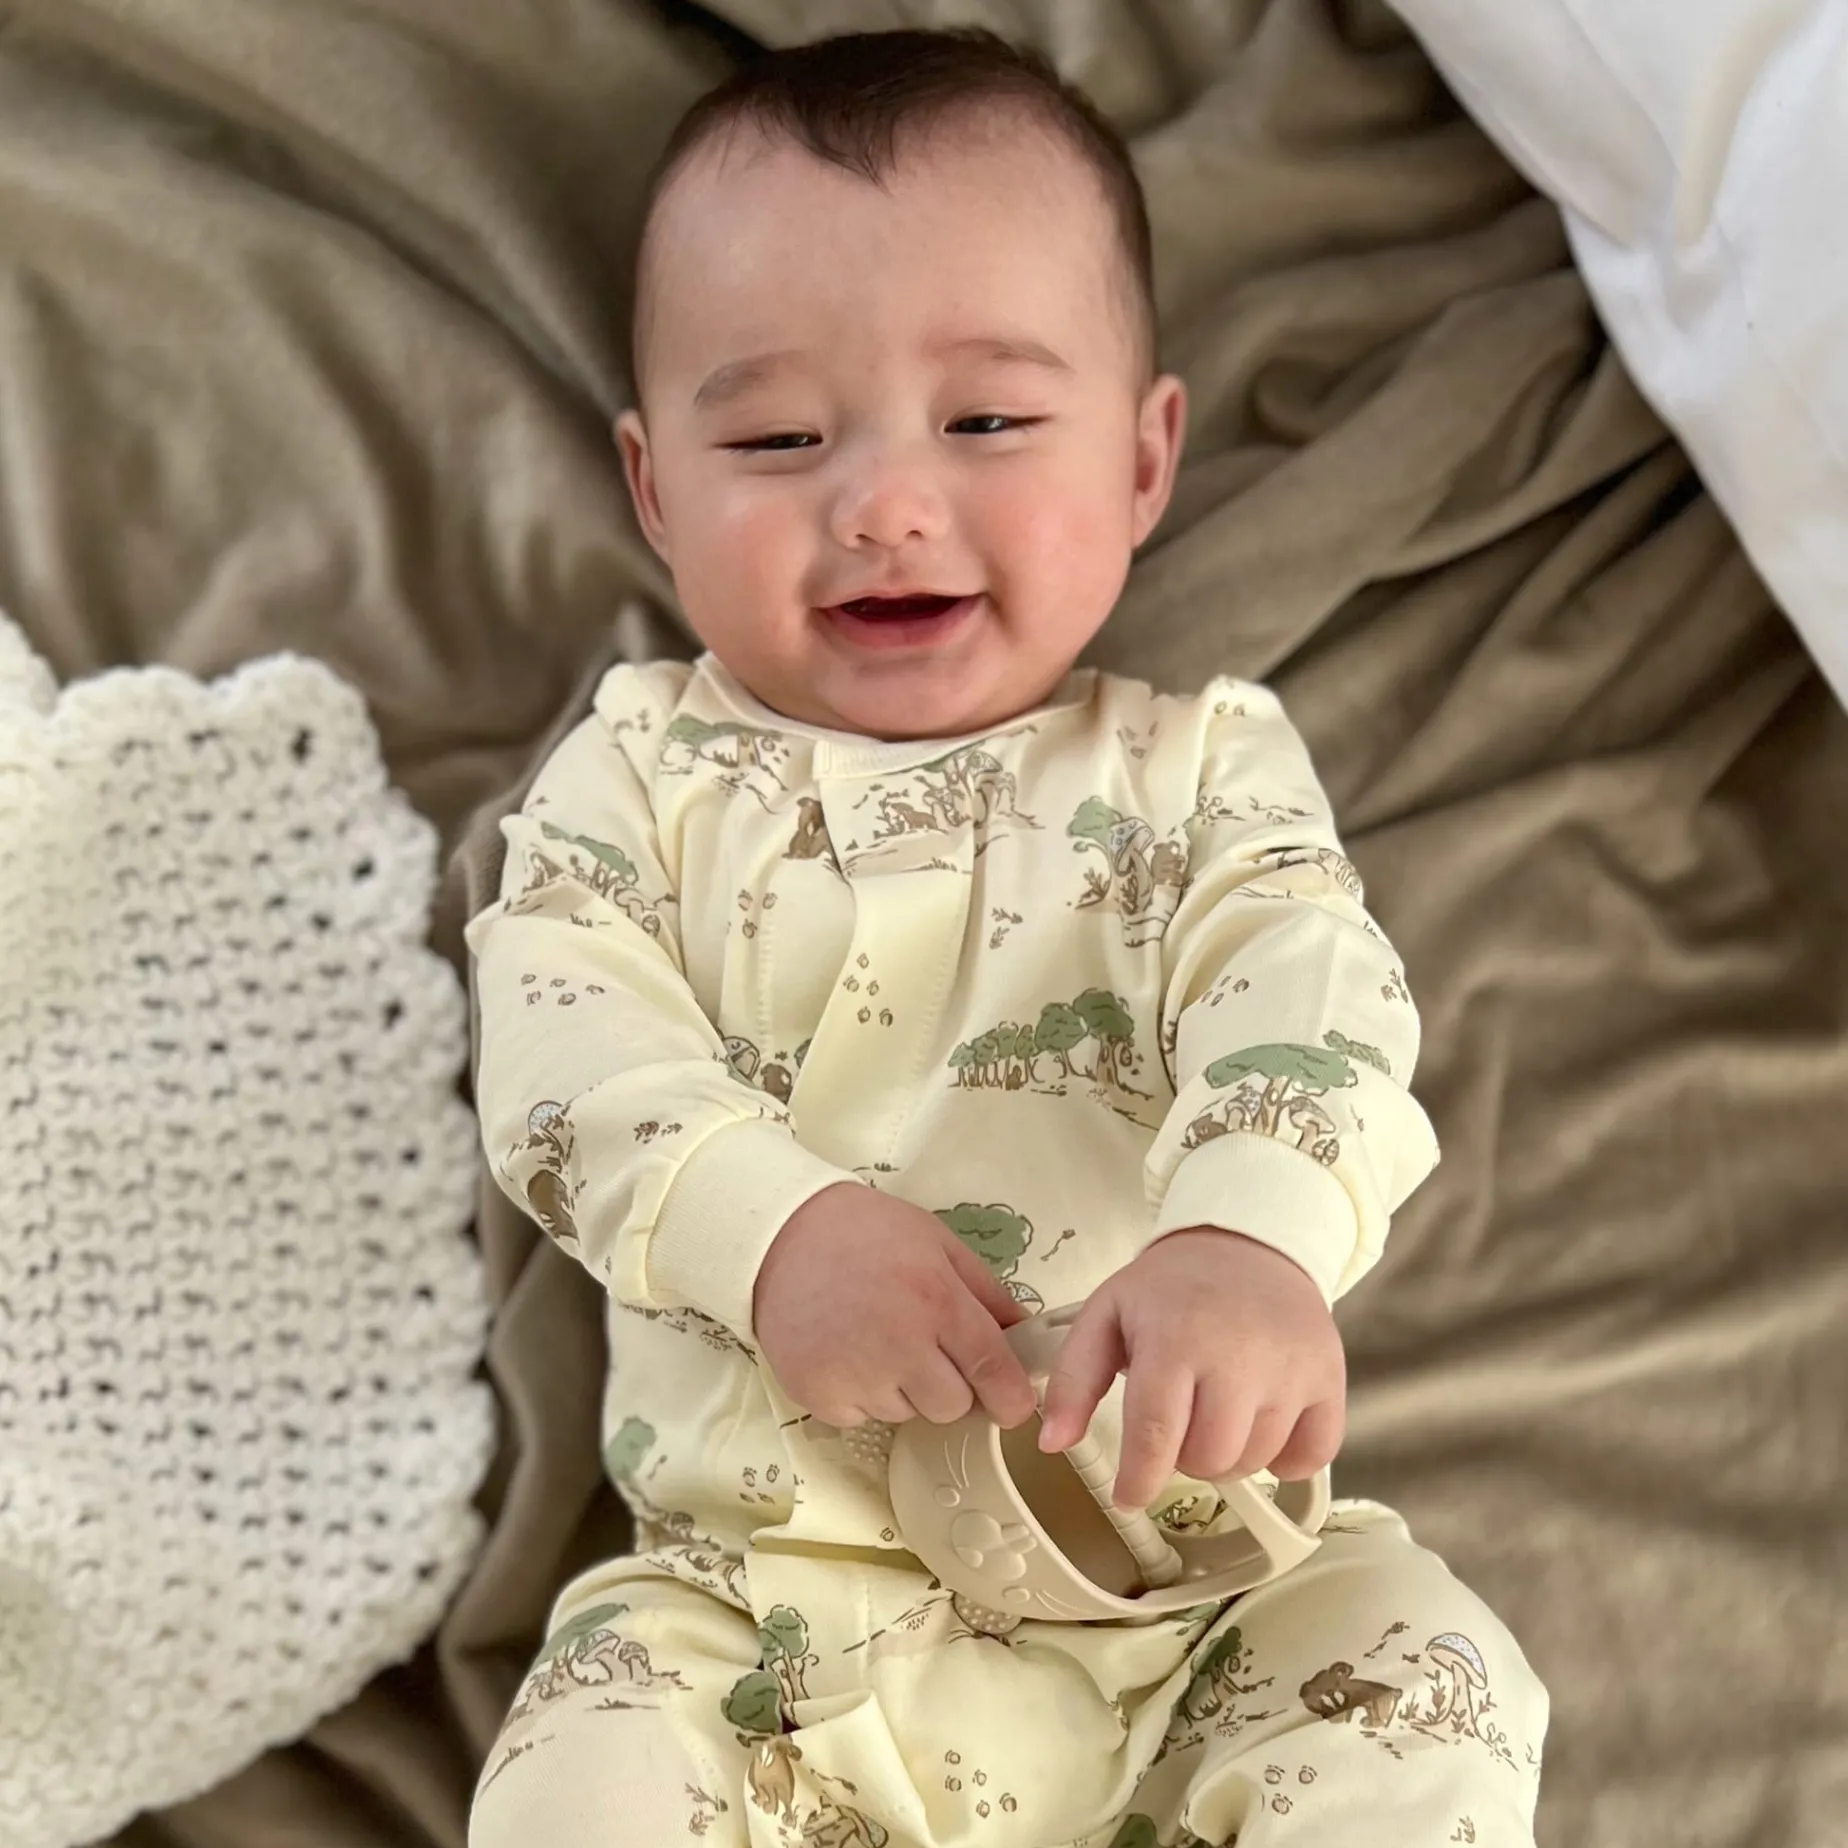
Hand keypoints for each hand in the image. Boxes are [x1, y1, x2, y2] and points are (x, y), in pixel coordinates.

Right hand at [753, 1183, 1037, 1430]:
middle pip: (952, 1407)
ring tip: (875, 1339)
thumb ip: (989, 1294)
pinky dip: (861, 1395)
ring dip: (902, 1389)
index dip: (1011, 1399)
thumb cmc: (866, 1232)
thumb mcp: (939, 1244)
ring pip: (906, 1414)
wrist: (779, 1234)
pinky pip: (862, 1417)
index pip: (993, 1372)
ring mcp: (855, 1375)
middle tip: (924, 1346)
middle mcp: (899, 1345)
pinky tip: (846, 1352)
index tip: (1013, 1404)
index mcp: (937, 1300)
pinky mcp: (818, 1395)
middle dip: (950, 1385)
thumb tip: (1028, 1338)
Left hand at [1036, 1228, 1344, 1510]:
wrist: (1248, 1244)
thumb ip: (1075, 1377)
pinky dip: (1285, 1458)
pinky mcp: (1330, 1377)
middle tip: (1178, 1422)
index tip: (1128, 1496)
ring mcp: (1293, 1368)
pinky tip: (1262, 1422)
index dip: (1138, 1479)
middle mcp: (1241, 1355)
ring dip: (1230, 1455)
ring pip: (1256, 1462)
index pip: (1156, 1435)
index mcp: (1177, 1337)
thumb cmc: (1172, 1286)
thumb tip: (1053, 1442)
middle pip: (1209, 1458)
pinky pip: (1311, 1456)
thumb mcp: (1108, 1313)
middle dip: (1184, 1457)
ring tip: (1216, 1411)